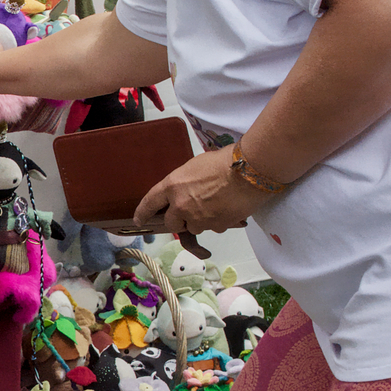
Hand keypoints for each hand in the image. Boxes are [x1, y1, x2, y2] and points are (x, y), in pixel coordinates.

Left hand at [135, 146, 269, 237]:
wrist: (250, 171)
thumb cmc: (224, 161)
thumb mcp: (195, 166)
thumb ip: (184, 183)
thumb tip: (185, 191)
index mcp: (172, 186)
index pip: (150, 203)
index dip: (143, 213)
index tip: (140, 220)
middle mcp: (181, 205)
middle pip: (172, 223)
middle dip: (179, 220)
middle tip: (191, 211)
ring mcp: (198, 218)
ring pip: (194, 228)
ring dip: (201, 221)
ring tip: (216, 204)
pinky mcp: (215, 227)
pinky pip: (213, 228)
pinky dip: (219, 222)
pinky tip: (228, 208)